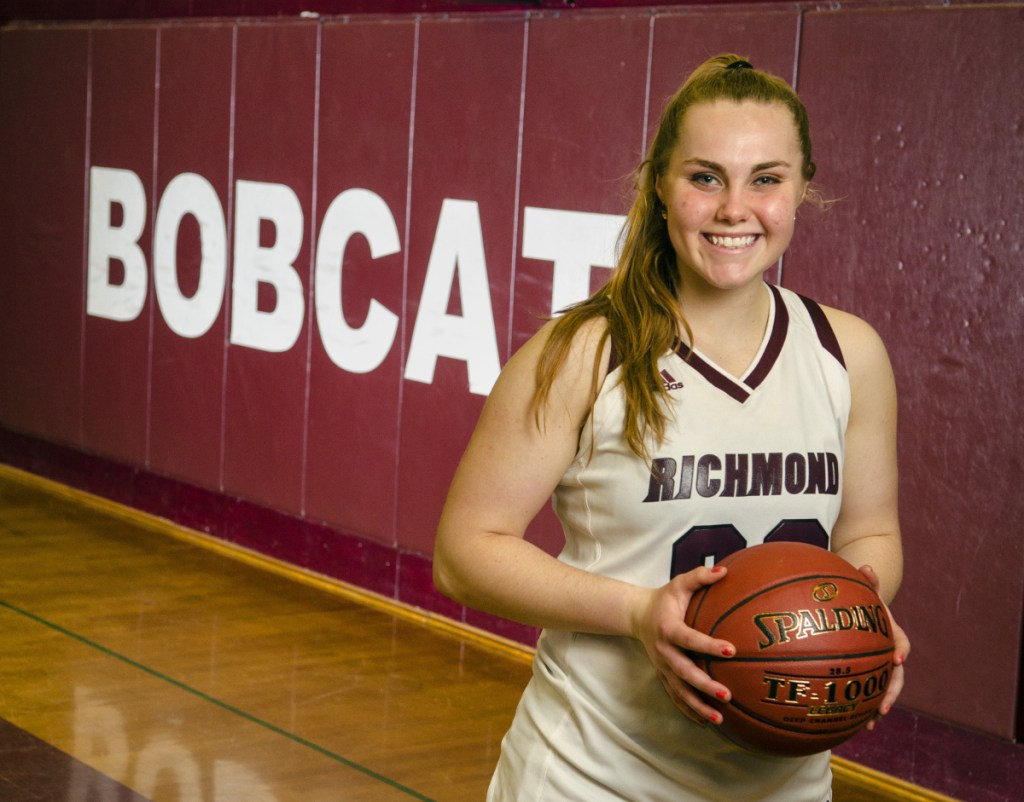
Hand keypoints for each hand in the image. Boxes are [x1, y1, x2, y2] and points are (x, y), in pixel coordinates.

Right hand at [630, 565, 735, 725]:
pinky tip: (707, 722)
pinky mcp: (663, 676)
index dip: (708, 645)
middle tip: (727, 694)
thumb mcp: (679, 584)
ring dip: (698, 706)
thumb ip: (700, 576)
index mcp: (668, 628)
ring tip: (719, 719)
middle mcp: (664, 651)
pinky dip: (689, 710)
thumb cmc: (665, 599)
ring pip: (679, 691)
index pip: (689, 638)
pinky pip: (676, 697)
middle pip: (684, 672)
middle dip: (705, 685)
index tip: (730, 649)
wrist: (638, 616)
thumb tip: (725, 571)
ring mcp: (663, 667)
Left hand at [859, 564, 909, 730]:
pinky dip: (861, 707)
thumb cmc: (861, 599)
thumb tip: (866, 566)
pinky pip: (866, 692)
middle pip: (896, 675)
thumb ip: (866, 580)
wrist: (861, 609)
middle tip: (883, 707)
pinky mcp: (866, 673)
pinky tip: (850, 723)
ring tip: (868, 723)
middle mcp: (890, 653)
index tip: (897, 657)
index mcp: (892, 633)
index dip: (900, 649)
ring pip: (882, 689)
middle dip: (891, 691)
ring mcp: (879, 665)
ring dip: (877, 706)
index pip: (901, 642)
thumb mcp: (863, 589)